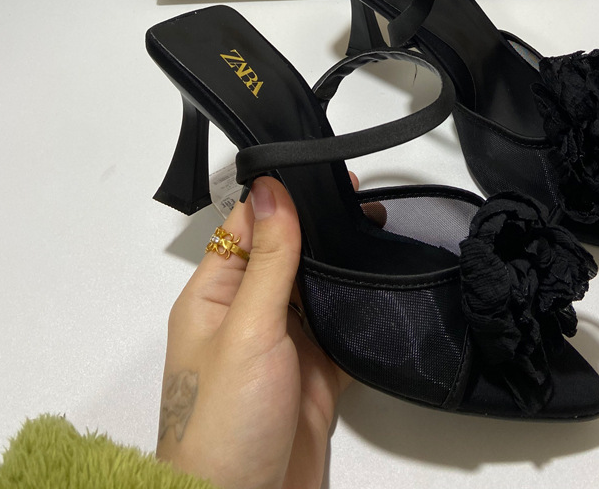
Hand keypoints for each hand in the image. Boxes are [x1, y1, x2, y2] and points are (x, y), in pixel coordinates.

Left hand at [156, 176, 353, 488]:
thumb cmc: (221, 424)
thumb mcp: (247, 329)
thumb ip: (267, 260)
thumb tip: (272, 191)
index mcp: (215, 296)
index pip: (246, 228)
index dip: (281, 198)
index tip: (319, 174)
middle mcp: (248, 314)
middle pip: (286, 254)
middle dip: (320, 228)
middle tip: (362, 202)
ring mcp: (283, 342)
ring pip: (316, 287)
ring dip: (342, 264)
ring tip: (379, 232)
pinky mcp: (315, 370)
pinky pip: (340, 326)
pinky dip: (360, 308)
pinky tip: (382, 286)